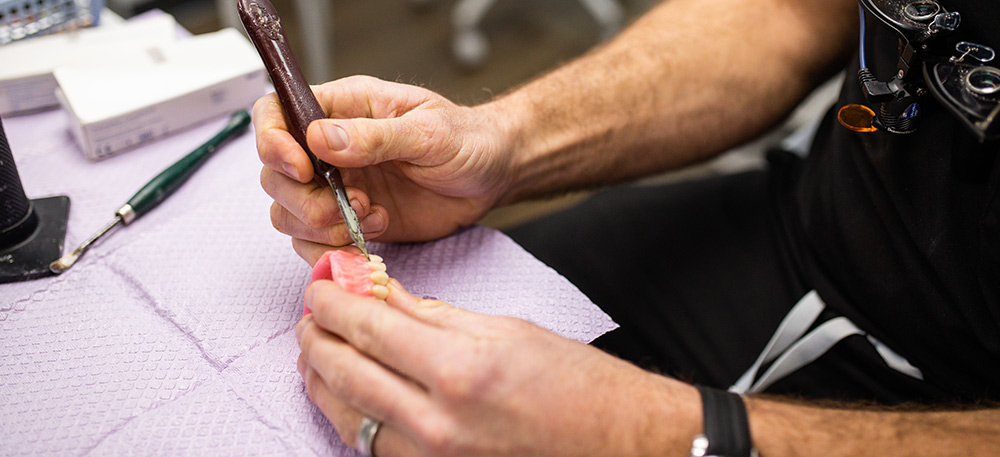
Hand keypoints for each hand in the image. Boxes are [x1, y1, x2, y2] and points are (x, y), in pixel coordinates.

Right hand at [253, 75, 513, 249]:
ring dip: (321, 227)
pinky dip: (332, 250)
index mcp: (342, 108)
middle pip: (275, 175)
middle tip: (352, 205)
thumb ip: (375, 136)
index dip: (273, 142)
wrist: (491, 176)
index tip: (302, 168)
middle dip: (305, 200)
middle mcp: (329, 148)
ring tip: (372, 217)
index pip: (275, 113)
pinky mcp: (348, 221)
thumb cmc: (467, 139)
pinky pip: (313, 243)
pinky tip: (370, 238)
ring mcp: (335, 187)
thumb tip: (319, 138)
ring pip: (288, 213)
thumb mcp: (429, 132)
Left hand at [295, 278, 699, 456]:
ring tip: (317, 351)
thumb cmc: (577, 386)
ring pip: (349, 417)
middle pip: (347, 374)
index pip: (371, 329)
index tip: (320, 286)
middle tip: (311, 314)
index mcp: (459, 373)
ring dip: (323, 380)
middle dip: (318, 339)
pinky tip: (346, 394)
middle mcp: (438, 423)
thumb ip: (434, 316)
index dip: (335, 304)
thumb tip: (384, 294)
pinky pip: (373, 446)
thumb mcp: (506, 331)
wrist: (619, 443)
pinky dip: (351, 415)